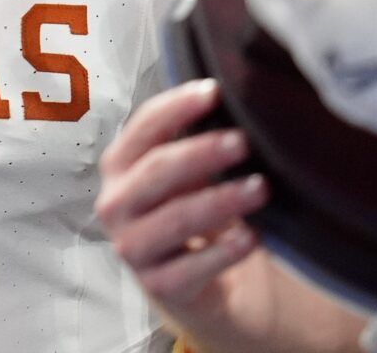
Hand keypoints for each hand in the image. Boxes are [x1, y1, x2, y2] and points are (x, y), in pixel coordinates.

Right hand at [94, 82, 369, 351]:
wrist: (189, 280)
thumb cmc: (187, 206)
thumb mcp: (185, 171)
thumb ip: (196, 137)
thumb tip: (240, 96)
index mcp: (119, 165)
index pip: (143, 127)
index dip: (177, 107)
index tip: (216, 91)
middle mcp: (116, 204)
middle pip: (157, 171)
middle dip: (201, 153)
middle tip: (243, 142)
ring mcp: (132, 247)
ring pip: (176, 219)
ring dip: (221, 201)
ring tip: (260, 188)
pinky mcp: (156, 286)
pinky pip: (192, 268)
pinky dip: (225, 252)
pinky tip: (252, 237)